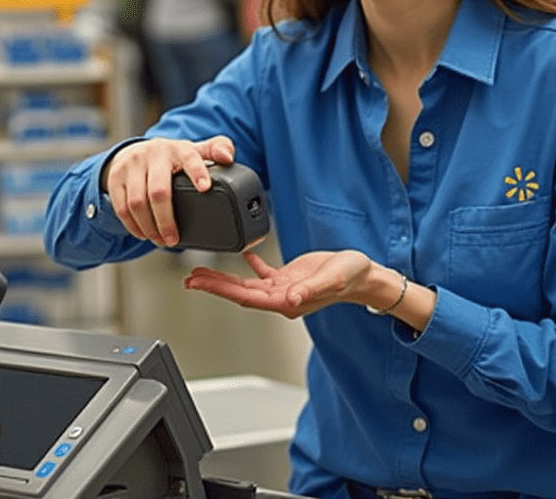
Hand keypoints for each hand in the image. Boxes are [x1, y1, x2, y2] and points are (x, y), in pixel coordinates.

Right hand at [104, 136, 235, 245]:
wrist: (133, 151)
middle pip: (158, 191)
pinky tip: (143, 234)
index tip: (205, 188)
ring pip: (137, 202)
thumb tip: (228, 158)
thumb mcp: (192, 150)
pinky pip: (121, 207)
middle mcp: (153, 154)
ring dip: (149, 227)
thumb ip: (215, 150)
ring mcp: (131, 165)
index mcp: (177, 148)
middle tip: (173, 240)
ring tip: (160, 241)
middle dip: (166, 220)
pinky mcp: (116, 177)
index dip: (197, 172)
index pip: (189, 158)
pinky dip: (132, 225)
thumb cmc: (170, 157)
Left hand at [184, 249, 375, 318]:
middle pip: (239, 293)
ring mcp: (284, 288)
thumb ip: (310, 289)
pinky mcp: (289, 277)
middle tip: (190, 279)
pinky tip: (243, 254)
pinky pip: (263, 272)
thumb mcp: (332, 279)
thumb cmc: (351, 278)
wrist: (365, 276)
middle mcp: (281, 297)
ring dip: (224, 279)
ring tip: (203, 272)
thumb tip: (290, 299)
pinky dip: (251, 264)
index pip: (245, 297)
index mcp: (287, 300)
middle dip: (213, 286)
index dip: (220, 290)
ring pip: (246, 285)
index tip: (200, 284)